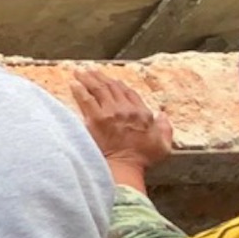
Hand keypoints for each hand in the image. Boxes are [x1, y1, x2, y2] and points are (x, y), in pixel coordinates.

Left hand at [70, 69, 173, 186]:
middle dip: (101, 77)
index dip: (119, 85)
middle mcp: (126, 109)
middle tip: (91, 71)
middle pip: (112, 87)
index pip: (129, 93)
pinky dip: (79, 90)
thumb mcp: (163, 144)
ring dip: (88, 79)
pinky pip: (86, 99)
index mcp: (141, 113)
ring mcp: (110, 112)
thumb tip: (161, 115)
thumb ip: (165, 128)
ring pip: (98, 89)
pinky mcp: (95, 119)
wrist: (125, 166)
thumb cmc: (142, 159)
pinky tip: (73, 84)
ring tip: (79, 72)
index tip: (112, 81)